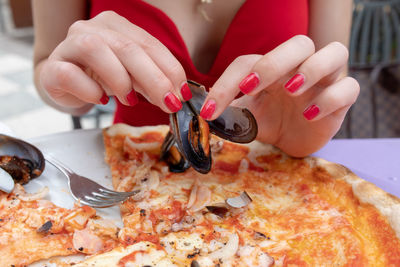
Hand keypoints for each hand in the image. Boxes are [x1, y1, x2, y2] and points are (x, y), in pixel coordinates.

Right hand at [39, 11, 190, 112]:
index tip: (182, 93)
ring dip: (120, 79)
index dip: (169, 69)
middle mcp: (92, 28)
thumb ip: (151, 80)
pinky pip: (69, 74)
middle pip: (127, 47)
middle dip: (154, 78)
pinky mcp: (52, 67)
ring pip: (95, 50)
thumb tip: (176, 94)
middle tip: (168, 103)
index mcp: (116, 25)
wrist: (64, 83)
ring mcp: (68, 45)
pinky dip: (90, 90)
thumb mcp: (132, 76)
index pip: (149, 43)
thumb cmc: (102, 77)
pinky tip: (101, 100)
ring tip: (130, 100)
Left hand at [200, 35, 359, 156]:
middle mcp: (299, 66)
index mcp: (271, 67)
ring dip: (312, 67)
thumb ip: (228, 112)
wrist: (293, 141)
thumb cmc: (269, 121)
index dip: (227, 83)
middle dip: (273, 62)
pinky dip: (331, 98)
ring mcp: (325, 80)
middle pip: (298, 43)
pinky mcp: (343, 100)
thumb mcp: (246, 117)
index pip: (249, 62)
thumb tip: (199, 114)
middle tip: (250, 87)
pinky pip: (349, 87)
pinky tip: (310, 115)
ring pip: (335, 51)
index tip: (209, 110)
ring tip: (291, 89)